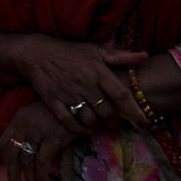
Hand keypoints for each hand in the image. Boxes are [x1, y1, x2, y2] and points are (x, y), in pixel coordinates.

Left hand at [1, 100, 80, 180]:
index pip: (4, 143)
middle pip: (12, 154)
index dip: (6, 161)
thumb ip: (29, 132)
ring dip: (30, 179)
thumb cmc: (60, 109)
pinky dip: (42, 175)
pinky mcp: (54, 137)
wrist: (79, 98)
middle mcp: (25, 124)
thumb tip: (25, 153)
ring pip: (28, 161)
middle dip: (12, 175)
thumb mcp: (39, 116)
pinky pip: (43, 161)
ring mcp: (38, 131)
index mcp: (19, 119)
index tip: (10, 173)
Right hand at [14, 36, 150, 133]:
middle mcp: (84, 83)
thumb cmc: (69, 51)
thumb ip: (120, 56)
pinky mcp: (52, 101)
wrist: (35, 52)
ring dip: (98, 127)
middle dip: (114, 122)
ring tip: (102, 126)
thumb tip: (145, 56)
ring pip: (89, 119)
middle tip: (115, 123)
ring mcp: (67, 93)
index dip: (135, 112)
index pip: (121, 95)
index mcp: (97, 70)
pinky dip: (79, 130)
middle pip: (106, 112)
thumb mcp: (95, 50)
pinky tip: (85, 130)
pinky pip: (69, 121)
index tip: (144, 124)